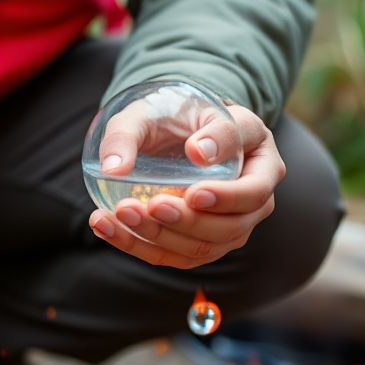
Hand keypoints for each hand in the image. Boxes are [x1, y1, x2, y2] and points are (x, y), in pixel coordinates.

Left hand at [88, 102, 284, 269]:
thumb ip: (136, 132)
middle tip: (151, 205)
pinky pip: (172, 255)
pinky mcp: (199, 244)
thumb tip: (117, 169)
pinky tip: (104, 226)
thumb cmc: (173, 114)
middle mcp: (253, 200)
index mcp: (260, 161)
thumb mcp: (158, 109)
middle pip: (230, 228)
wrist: (171, 131)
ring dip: (159, 237)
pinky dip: (135, 245)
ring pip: (201, 249)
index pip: (253, 190)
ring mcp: (229, 227)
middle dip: (188, 222)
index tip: (193, 192)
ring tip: (119, 213)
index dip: (226, 197)